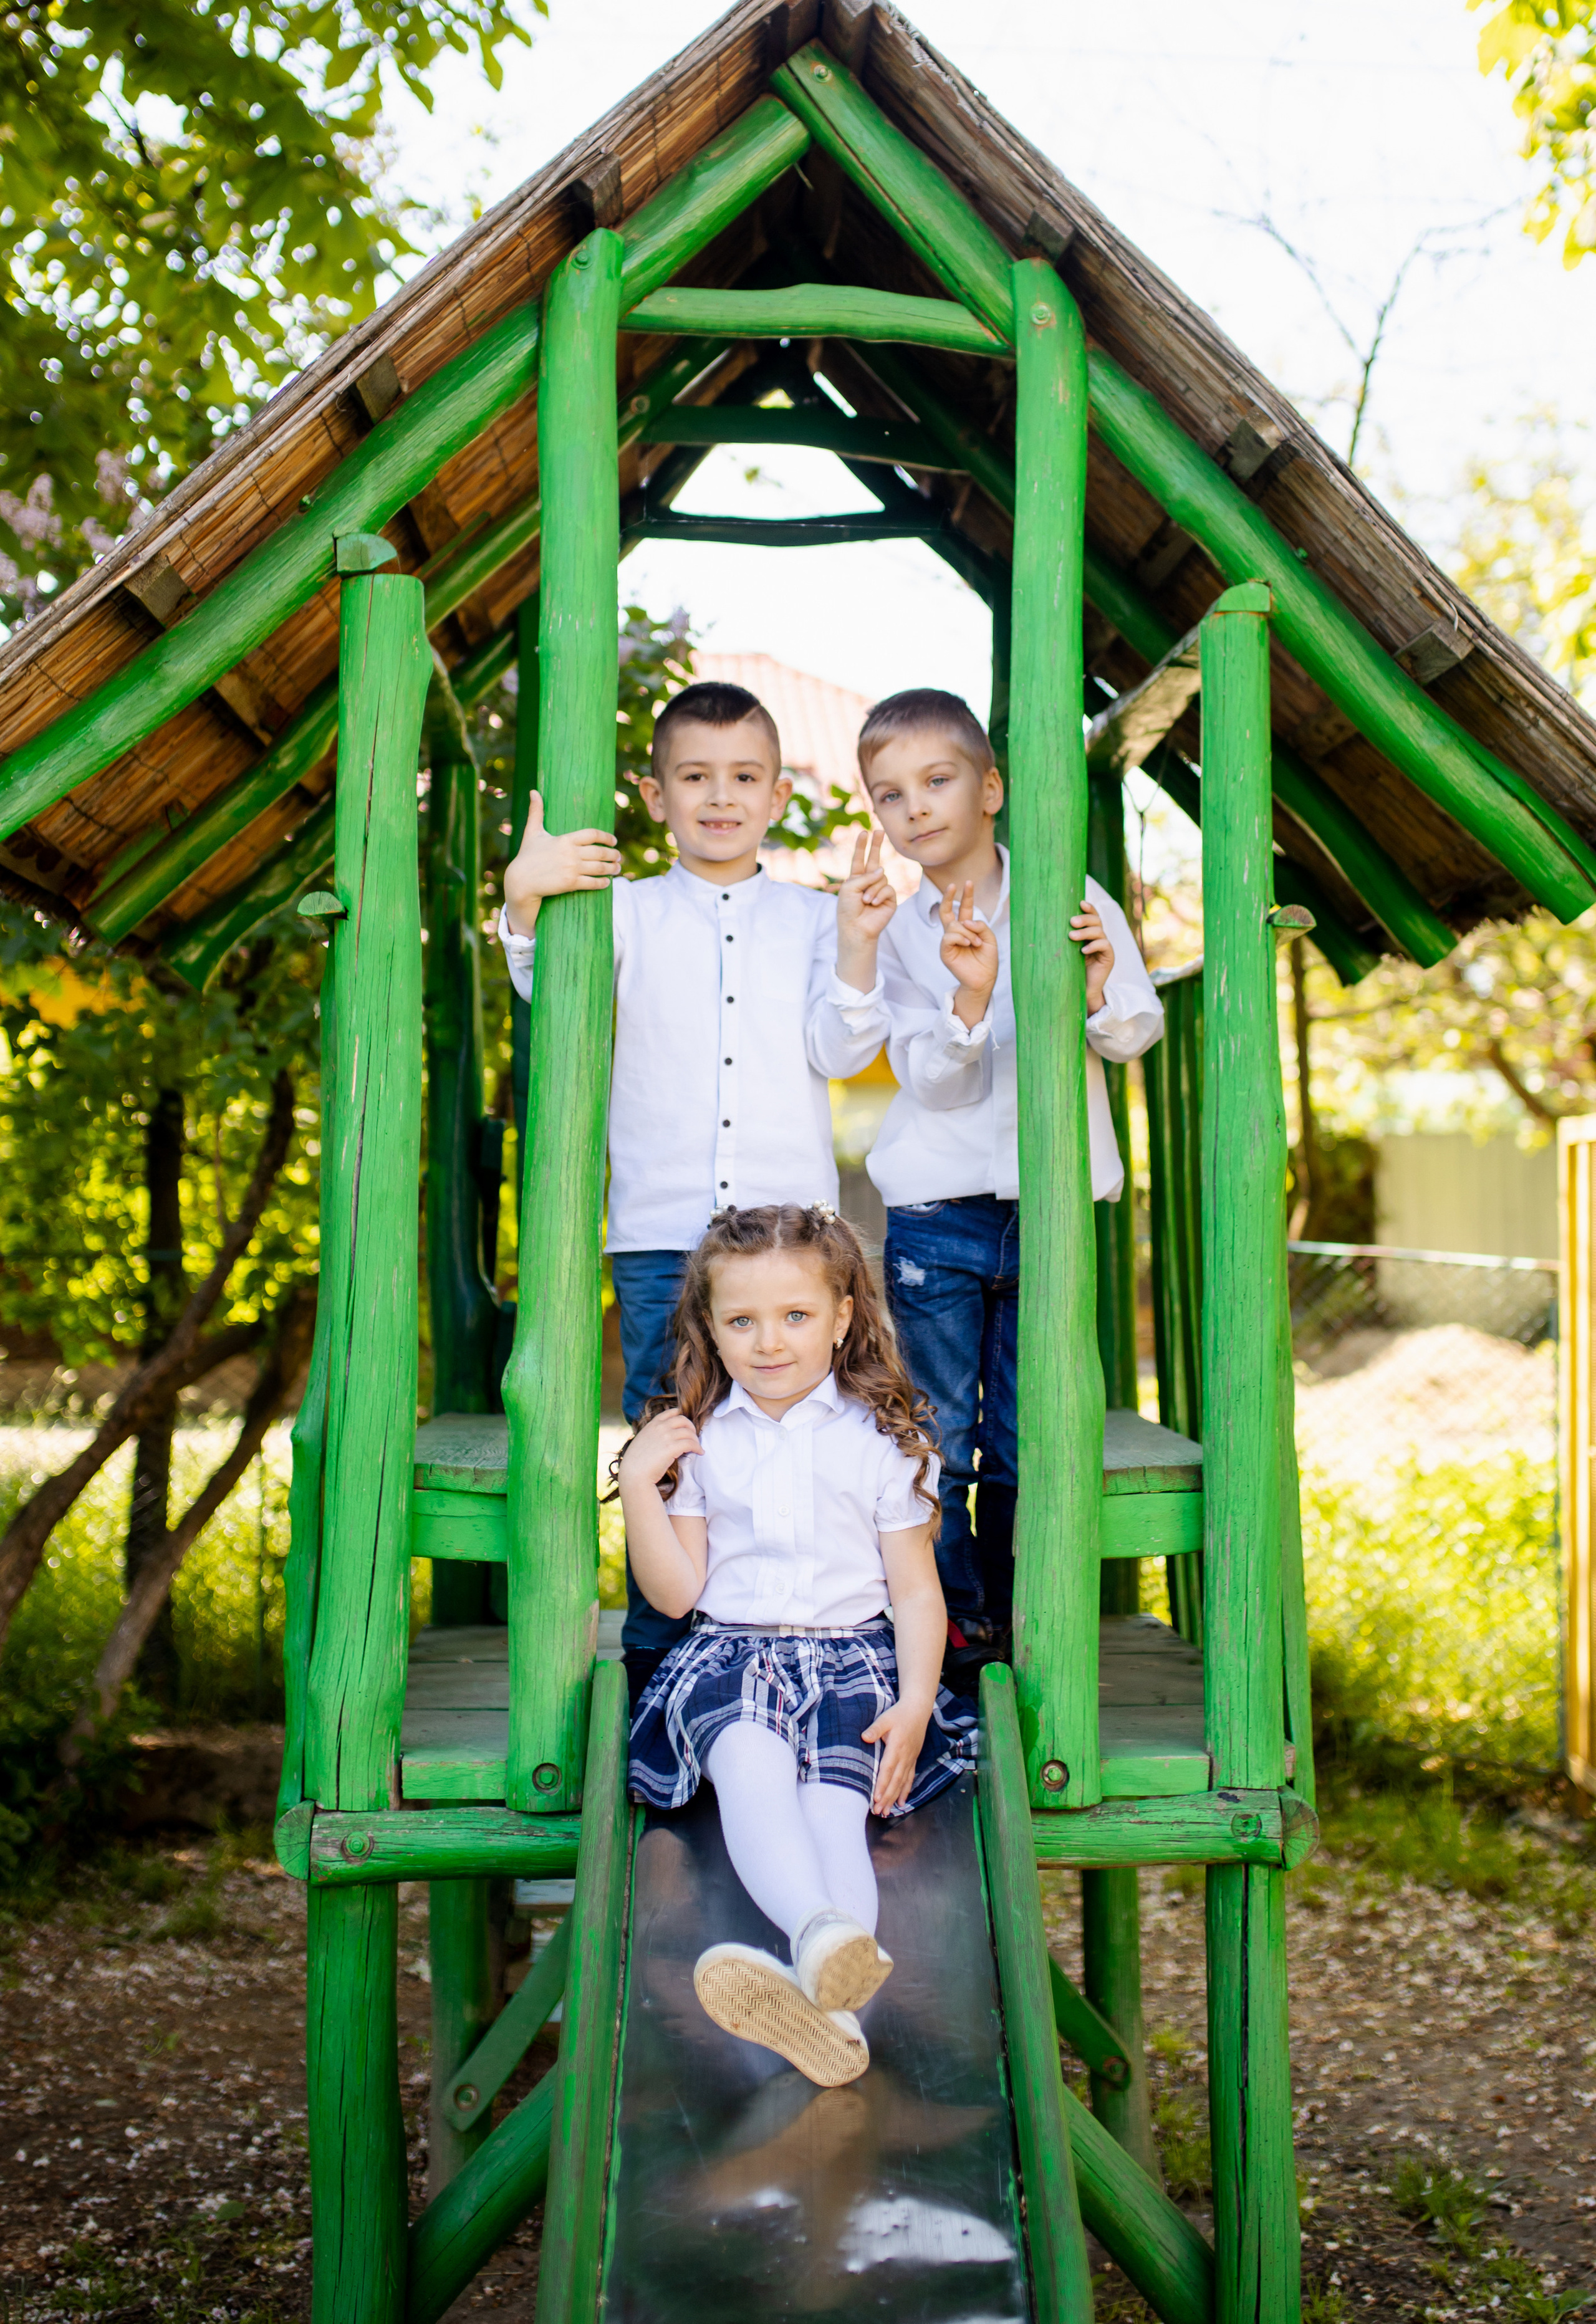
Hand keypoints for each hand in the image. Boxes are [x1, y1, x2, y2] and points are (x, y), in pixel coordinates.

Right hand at [502, 790, 621, 933]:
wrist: (520, 881)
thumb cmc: (527, 856)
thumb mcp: (532, 832)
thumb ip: (536, 812)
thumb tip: (533, 791)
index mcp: (565, 839)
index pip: (593, 834)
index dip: (606, 837)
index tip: (613, 841)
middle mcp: (571, 853)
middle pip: (600, 852)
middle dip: (613, 854)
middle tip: (618, 856)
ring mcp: (571, 868)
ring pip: (600, 868)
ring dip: (612, 868)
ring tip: (617, 868)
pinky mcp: (570, 883)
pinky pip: (593, 883)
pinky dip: (603, 883)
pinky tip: (607, 882)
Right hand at [617, 1407, 701, 1494]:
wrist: (633, 1474)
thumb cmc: (636, 1462)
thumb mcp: (642, 1441)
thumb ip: (653, 1435)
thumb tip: (664, 1438)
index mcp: (652, 1424)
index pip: (672, 1412)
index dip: (682, 1417)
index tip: (686, 1426)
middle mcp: (660, 1427)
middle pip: (683, 1420)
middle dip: (691, 1428)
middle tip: (694, 1437)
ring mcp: (666, 1436)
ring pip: (689, 1432)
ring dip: (696, 1440)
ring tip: (697, 1447)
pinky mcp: (672, 1448)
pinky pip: (691, 1443)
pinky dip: (698, 1447)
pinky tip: (699, 1452)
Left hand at [835, 827, 895, 990]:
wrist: (856, 929)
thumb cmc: (848, 910)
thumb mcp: (849, 888)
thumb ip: (864, 876)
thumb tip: (882, 871)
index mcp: (856, 878)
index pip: (859, 859)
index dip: (861, 846)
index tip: (863, 832)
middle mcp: (869, 881)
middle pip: (874, 859)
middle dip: (876, 845)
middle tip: (879, 830)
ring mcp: (880, 889)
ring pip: (881, 877)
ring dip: (871, 889)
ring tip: (865, 901)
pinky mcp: (890, 898)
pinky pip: (887, 888)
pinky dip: (879, 895)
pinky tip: (873, 904)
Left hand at [861, 1695, 932, 1814]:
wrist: (918, 1711)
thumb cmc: (899, 1714)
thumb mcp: (886, 1718)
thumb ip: (875, 1729)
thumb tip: (864, 1737)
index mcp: (897, 1747)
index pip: (888, 1769)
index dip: (882, 1784)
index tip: (875, 1797)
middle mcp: (905, 1756)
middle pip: (895, 1781)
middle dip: (886, 1797)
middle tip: (878, 1811)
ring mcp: (910, 1759)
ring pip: (902, 1783)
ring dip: (894, 1798)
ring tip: (886, 1812)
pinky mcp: (913, 1760)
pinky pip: (909, 1779)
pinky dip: (905, 1792)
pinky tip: (901, 1803)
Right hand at [938, 881, 999, 1029]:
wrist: (984, 979)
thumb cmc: (987, 960)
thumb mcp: (990, 938)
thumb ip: (981, 926)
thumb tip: (965, 921)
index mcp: (967, 929)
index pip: (963, 909)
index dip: (966, 896)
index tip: (968, 883)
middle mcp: (956, 933)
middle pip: (946, 911)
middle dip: (948, 897)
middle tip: (952, 885)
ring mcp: (949, 942)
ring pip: (954, 926)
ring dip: (968, 933)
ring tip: (976, 943)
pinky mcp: (945, 952)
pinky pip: (949, 937)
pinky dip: (960, 938)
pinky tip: (968, 944)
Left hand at [1070, 898, 1114, 1014]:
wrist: (1081, 991)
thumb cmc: (1069, 970)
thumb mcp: (1064, 952)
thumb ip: (1062, 939)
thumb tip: (1044, 924)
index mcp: (1088, 933)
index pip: (1092, 916)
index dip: (1089, 908)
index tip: (1080, 903)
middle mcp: (1098, 938)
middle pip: (1096, 921)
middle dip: (1084, 919)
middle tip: (1071, 921)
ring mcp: (1105, 947)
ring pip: (1099, 932)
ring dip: (1085, 932)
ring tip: (1071, 936)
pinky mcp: (1108, 957)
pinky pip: (1104, 946)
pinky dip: (1094, 946)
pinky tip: (1083, 951)